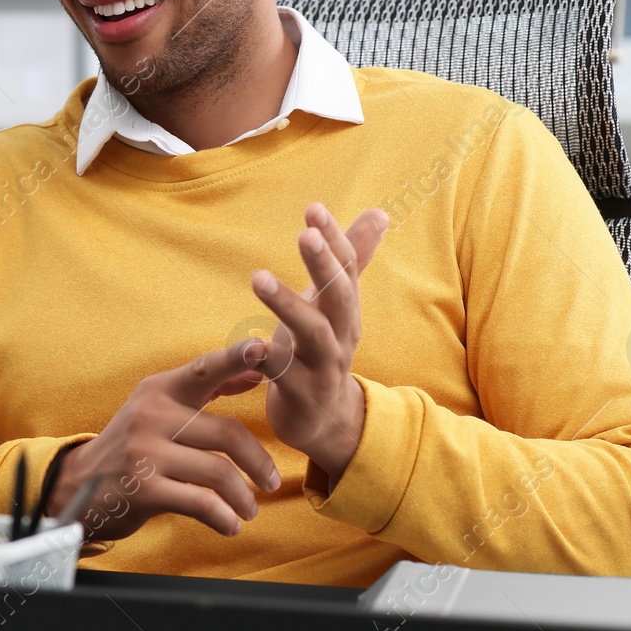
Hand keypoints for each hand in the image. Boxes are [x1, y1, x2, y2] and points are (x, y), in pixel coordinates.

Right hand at [45, 340, 280, 540]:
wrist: (78, 484)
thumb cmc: (133, 445)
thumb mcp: (161, 407)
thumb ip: (209, 388)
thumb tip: (257, 370)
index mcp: (159, 390)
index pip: (203, 369)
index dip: (235, 358)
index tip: (263, 348)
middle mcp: (151, 415)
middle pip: (226, 433)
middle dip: (259, 462)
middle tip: (272, 481)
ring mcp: (145, 452)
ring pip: (219, 472)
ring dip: (244, 497)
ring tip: (250, 509)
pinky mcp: (143, 489)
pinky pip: (201, 504)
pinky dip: (224, 519)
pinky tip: (230, 525)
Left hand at [251, 203, 387, 481]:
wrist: (327, 421)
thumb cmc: (322, 350)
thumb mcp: (337, 304)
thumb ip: (354, 258)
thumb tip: (380, 212)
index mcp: (346, 309)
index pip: (345, 268)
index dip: (333, 238)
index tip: (314, 208)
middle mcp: (341, 335)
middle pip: (339, 297)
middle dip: (324, 265)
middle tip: (305, 235)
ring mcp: (323, 366)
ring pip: (312, 334)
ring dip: (287, 305)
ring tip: (259, 277)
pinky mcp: (301, 396)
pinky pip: (284, 377)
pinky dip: (268, 361)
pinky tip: (250, 345)